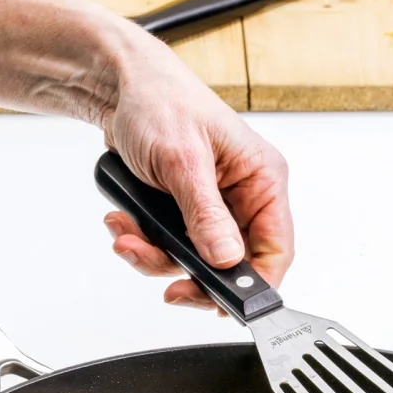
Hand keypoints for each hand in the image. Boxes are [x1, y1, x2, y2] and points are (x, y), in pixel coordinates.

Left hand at [99, 32, 291, 309]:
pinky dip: (143, 244)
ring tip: (127, 238)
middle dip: (191, 274)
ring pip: (194, 262)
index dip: (254, 285)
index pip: (275, 249)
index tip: (224, 305)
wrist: (117, 87)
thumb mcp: (182, 160)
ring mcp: (213, 208)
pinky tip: (123, 223)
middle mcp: (243, 197)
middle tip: (169, 286)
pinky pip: (170, 248)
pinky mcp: (184, 213)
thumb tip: (226, 258)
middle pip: (231, 265)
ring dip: (156, 258)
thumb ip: (206, 215)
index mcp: (261, 179)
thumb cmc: (159, 101)